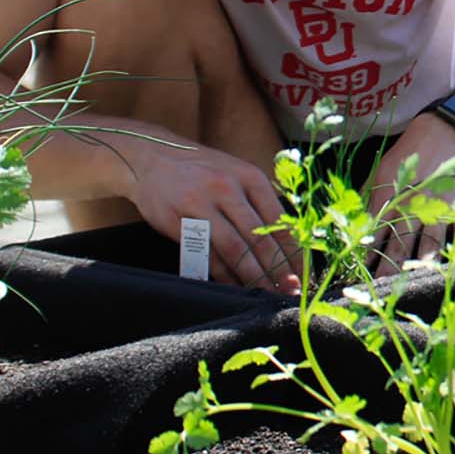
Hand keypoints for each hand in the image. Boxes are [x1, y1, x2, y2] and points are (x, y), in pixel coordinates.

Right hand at [124, 139, 297, 292]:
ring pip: (234, 250)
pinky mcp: (178, 223)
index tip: (303, 274)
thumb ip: (261, 202)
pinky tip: (235, 288)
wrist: (151, 159)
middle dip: (277, 270)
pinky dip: (223, 276)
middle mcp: (227, 189)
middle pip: (259, 239)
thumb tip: (289, 242)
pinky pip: (205, 256)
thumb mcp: (237, 173)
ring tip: (267, 294)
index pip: (279, 221)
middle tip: (289, 292)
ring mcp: (201, 206)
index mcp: (250, 177)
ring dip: (254, 278)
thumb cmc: (203, 170)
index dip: (293, 252)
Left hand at [367, 120, 454, 278]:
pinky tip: (454, 266)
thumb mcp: (382, 171)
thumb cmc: (409, 155)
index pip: (375, 233)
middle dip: (389, 271)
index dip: (366, 257)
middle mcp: (414, 205)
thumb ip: (367, 198)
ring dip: (420, 266)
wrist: (446, 130)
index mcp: (391, 197)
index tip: (358, 277)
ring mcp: (440, 207)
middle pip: (400, 245)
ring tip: (412, 285)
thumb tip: (351, 227)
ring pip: (430, 244)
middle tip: (381, 292)